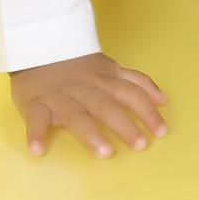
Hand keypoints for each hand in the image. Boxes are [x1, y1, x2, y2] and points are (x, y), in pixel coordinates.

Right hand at [10, 51, 167, 157]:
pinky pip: (35, 119)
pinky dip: (36, 133)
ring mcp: (60, 97)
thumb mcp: (111, 69)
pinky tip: (38, 150)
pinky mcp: (35, 104)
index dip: (147, 111)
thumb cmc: (80, 66)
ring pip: (76, 114)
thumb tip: (163, 100)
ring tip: (104, 152)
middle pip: (107, 106)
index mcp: (105, 80)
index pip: (131, 93)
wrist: (40, 47)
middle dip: (125, 125)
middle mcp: (85, 89)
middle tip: (140, 145)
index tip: (161, 131)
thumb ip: (136, 82)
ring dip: (90, 133)